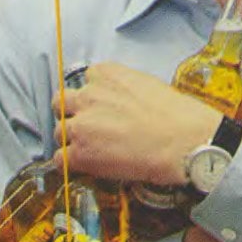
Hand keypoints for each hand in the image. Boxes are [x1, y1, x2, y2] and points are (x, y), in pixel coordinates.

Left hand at [52, 62, 221, 183]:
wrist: (182, 142)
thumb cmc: (177, 116)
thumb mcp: (147, 85)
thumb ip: (122, 89)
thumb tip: (118, 103)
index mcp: (105, 74)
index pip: (86, 80)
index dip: (92, 96)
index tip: (100, 107)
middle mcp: (88, 95)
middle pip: (62, 102)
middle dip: (72, 114)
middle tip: (88, 127)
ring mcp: (81, 125)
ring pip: (59, 131)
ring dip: (71, 140)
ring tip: (90, 150)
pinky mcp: (80, 153)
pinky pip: (60, 160)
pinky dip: (70, 165)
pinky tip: (85, 167)